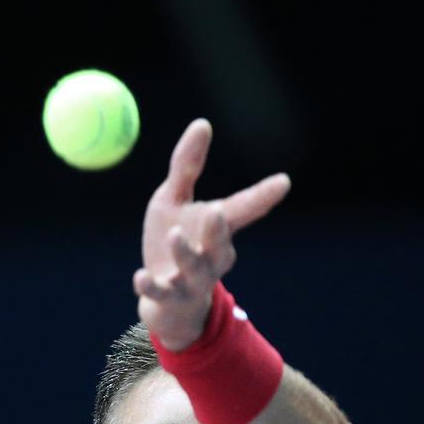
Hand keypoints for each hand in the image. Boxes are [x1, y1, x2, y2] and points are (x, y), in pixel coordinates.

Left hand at [134, 119, 290, 350]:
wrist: (165, 300)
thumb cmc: (171, 241)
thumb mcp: (174, 201)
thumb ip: (186, 167)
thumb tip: (202, 123)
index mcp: (216, 231)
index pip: (241, 211)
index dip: (261, 197)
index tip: (283, 181)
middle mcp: (210, 257)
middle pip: (219, 245)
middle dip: (218, 229)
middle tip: (216, 210)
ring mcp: (190, 280)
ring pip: (192, 269)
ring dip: (185, 252)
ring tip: (174, 235)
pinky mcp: (166, 297)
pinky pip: (159, 293)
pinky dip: (150, 286)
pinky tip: (139, 277)